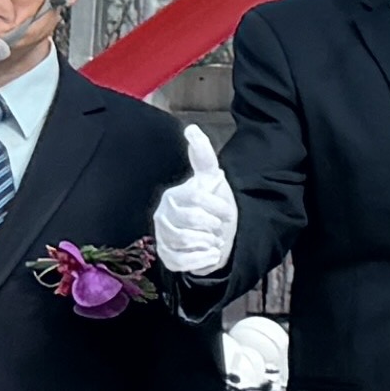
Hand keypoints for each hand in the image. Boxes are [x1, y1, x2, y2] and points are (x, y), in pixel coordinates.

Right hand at [150, 121, 237, 276]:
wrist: (217, 235)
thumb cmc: (213, 206)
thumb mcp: (211, 178)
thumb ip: (203, 155)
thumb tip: (191, 128)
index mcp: (173, 195)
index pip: (197, 199)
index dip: (218, 207)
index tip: (227, 213)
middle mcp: (162, 215)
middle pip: (192, 222)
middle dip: (213, 226)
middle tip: (218, 228)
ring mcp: (162, 237)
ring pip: (186, 241)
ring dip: (209, 242)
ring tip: (214, 240)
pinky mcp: (167, 257)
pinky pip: (182, 262)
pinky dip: (202, 260)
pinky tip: (211, 254)